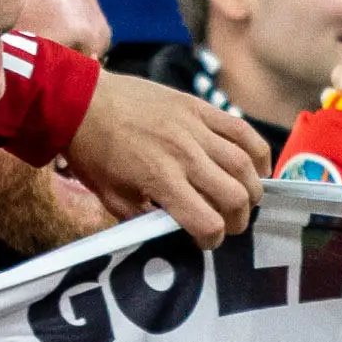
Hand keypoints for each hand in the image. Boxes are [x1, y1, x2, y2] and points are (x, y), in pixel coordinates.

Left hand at [60, 73, 267, 245]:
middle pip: (234, 196)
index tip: (204, 240)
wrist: (82, 101)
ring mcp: (196, 128)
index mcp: (160, 180)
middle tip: (229, 224)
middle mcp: (184, 155)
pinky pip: (242, 130)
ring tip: (246, 199)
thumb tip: (173, 232)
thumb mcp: (112, 198)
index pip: (207, 222)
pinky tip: (259, 168)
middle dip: (237, 220)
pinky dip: (258, 151)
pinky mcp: (200, 108)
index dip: (211, 240)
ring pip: (244, 164)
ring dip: (253, 189)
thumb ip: (144, 218)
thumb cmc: (93, 153)